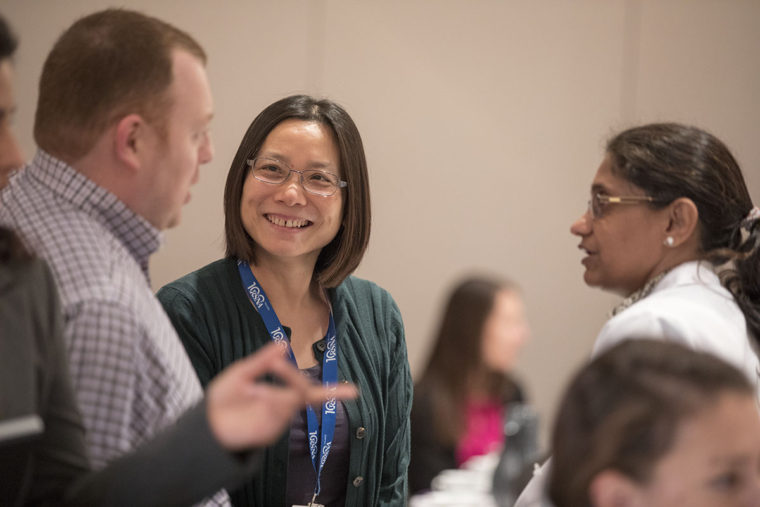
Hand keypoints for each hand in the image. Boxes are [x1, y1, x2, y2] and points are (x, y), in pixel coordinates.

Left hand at [205, 342, 357, 450]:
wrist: (206, 422)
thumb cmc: (223, 400)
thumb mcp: (241, 374)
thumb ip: (262, 360)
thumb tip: (282, 344)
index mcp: (276, 394)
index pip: (302, 389)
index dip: (320, 390)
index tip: (322, 381)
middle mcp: (280, 407)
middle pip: (303, 393)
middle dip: (294, 377)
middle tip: (277, 365)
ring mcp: (275, 419)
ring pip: (292, 401)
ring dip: (277, 391)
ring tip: (254, 388)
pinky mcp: (269, 431)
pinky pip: (280, 413)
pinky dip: (273, 401)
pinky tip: (258, 395)